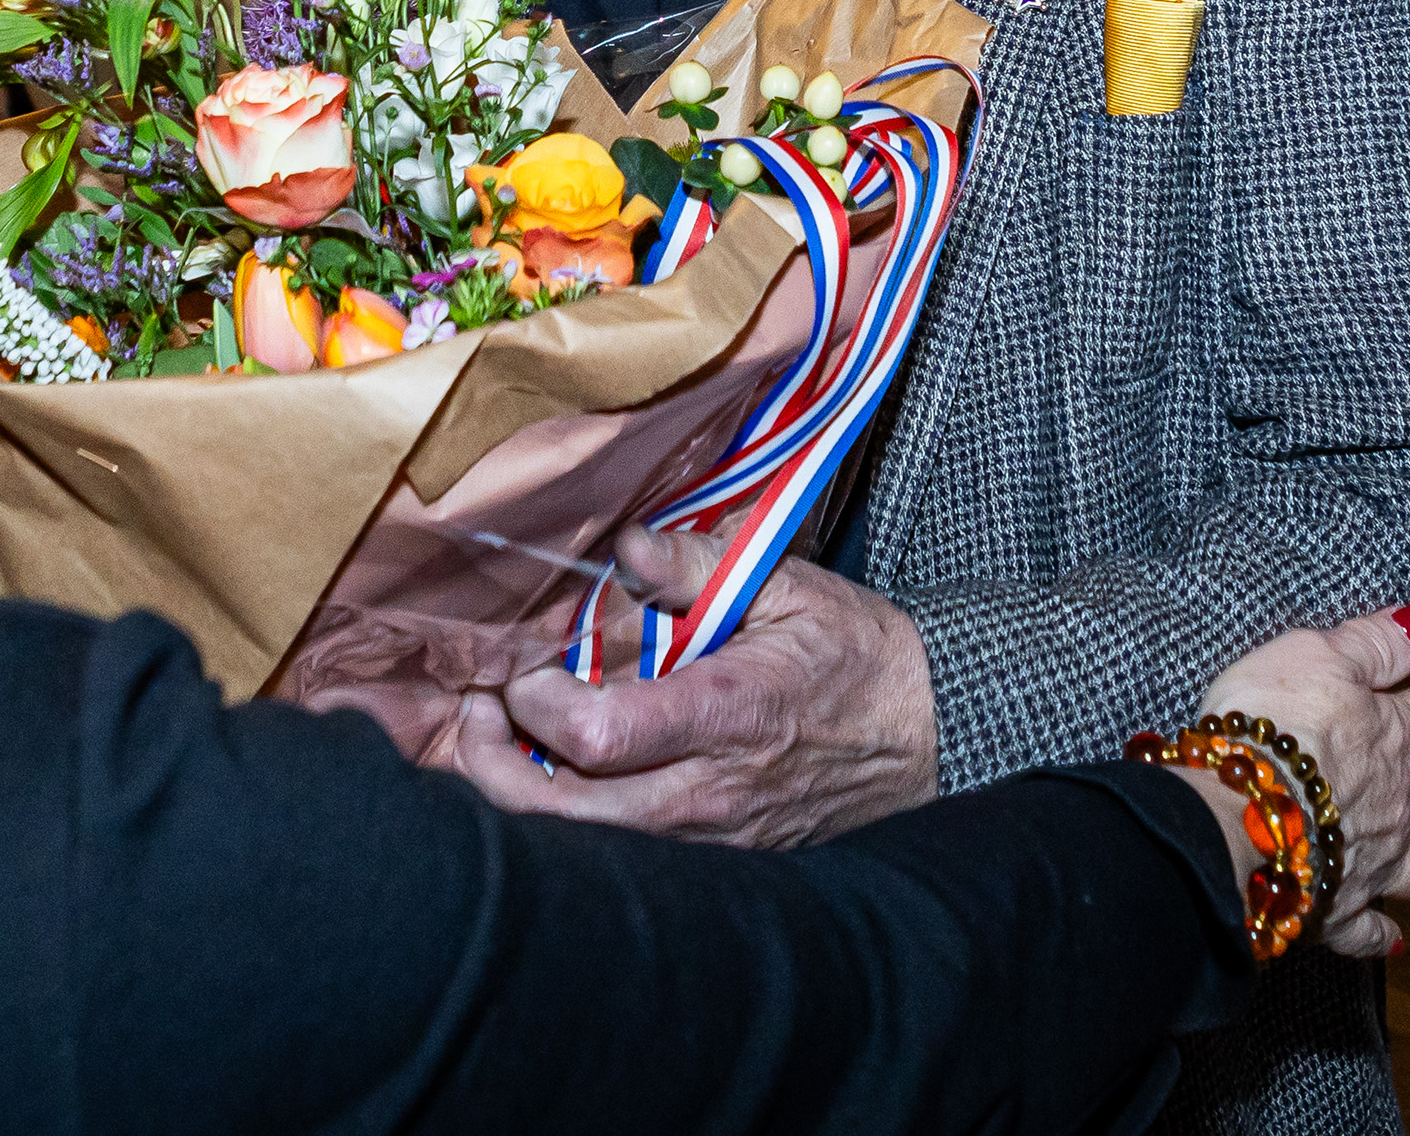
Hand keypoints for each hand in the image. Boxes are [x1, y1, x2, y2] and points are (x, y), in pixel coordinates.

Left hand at [439, 523, 935, 848]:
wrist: (932, 737)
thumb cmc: (856, 657)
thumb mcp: (789, 588)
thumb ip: (698, 565)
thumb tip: (625, 548)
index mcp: (725, 717)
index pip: (594, 734)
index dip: (532, 701)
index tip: (521, 665)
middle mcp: (707, 795)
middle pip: (560, 815)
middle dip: (492, 763)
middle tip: (476, 709)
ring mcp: (709, 842)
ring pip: (579, 848)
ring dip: (523, 795)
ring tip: (507, 735)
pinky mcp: (713, 862)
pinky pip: (618, 856)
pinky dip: (570, 818)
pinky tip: (560, 770)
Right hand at [1193, 605, 1409, 958]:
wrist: (1239, 814)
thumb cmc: (1272, 726)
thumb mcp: (1315, 656)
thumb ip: (1372, 643)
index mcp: (1392, 737)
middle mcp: (1396, 802)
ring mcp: (1371, 858)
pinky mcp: (1335, 905)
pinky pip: (1366, 926)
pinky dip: (1383, 934)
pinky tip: (1396, 941)